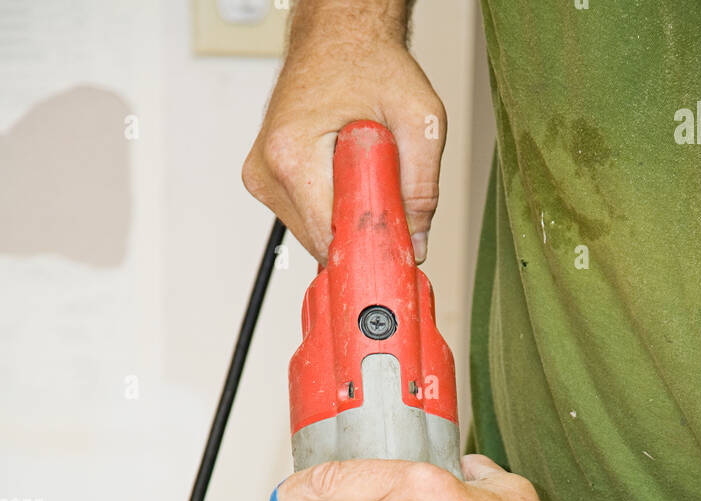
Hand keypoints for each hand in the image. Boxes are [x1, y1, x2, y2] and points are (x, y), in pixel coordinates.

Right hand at [242, 4, 445, 262]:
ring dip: (344, 219)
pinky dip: (331, 209)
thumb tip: (415, 243)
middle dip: (358, 233)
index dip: (366, 250)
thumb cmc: (370, 62)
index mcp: (291, 156)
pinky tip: (344, 178)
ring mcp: (261, 177)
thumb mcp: (418, 118)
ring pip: (312, 234)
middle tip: (387, 201)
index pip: (327, 239)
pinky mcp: (266, 179)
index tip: (392, 250)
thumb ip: (423, 185)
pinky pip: (305, 217)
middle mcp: (266, 169)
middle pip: (319, 242)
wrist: (339, 34)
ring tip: (362, 178)